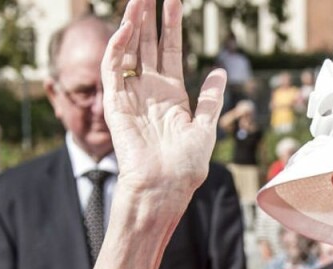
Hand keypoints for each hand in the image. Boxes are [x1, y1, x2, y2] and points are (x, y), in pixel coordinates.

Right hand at [102, 0, 225, 200]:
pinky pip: (113, 69)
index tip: (174, 1)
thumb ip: (211, 99)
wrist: (165, 185)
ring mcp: (132, 95)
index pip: (170, 50)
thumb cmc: (186, 165)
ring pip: (129, 50)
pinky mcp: (116, 103)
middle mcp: (150, 90)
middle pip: (148, 44)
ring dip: (132, 24)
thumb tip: (219, 71)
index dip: (172, 26)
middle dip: (149, 17)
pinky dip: (117, 48)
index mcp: (172, 94)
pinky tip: (126, 27)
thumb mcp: (206, 127)